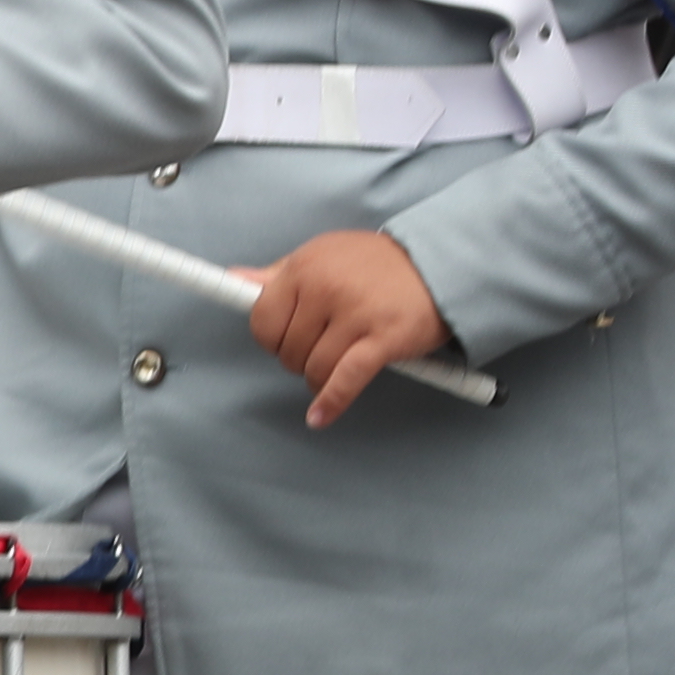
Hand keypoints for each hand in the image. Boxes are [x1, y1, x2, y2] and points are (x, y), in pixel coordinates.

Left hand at [245, 226, 455, 428]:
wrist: (440, 262)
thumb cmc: (375, 263)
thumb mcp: (322, 256)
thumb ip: (278, 274)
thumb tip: (234, 281)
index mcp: (304, 269)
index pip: (263, 320)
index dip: (271, 339)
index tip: (282, 342)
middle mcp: (326, 289)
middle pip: (287, 350)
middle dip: (299, 358)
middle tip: (321, 349)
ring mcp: (356, 315)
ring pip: (314, 368)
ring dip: (320, 378)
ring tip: (336, 367)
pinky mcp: (384, 339)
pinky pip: (346, 380)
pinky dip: (331, 402)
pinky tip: (319, 418)